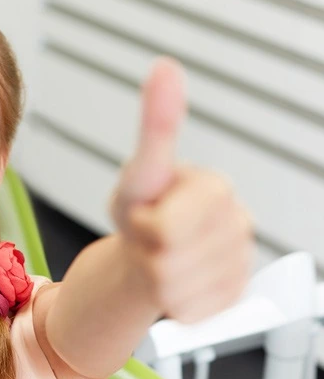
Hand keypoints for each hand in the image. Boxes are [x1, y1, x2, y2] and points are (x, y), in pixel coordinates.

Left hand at [109, 57, 254, 323]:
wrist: (145, 252)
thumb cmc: (142, 210)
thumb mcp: (140, 172)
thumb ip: (156, 124)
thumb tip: (164, 67)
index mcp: (216, 190)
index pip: (169, 229)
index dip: (145, 228)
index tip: (147, 215)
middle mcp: (237, 224)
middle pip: (171, 263)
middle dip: (147, 255)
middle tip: (150, 239)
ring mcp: (239, 263)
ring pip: (178, 292)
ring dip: (157, 281)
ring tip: (161, 259)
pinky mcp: (233, 296)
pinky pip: (191, 312)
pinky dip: (172, 303)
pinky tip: (176, 281)